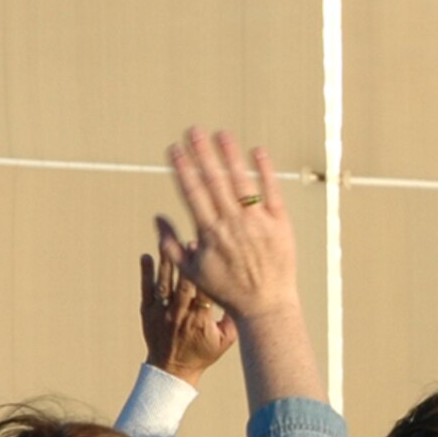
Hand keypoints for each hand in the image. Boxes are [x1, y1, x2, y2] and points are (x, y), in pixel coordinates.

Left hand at [140, 252, 236, 386]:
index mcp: (200, 321)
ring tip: (167, 241)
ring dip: (166, 262)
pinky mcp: (147, 311)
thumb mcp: (225, 341)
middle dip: (187, 262)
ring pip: (164, 283)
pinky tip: (146, 257)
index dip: (205, 273)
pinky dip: (146, 273)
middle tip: (189, 242)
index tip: (208, 254)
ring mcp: (161, 313)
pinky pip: (146, 290)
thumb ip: (233, 319)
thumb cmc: (202, 353)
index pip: (204, 292)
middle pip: (183, 284)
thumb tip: (244, 295)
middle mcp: (180, 315)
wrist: (172, 370)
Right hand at [156, 130, 297, 320]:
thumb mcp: (193, 273)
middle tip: (192, 130)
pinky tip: (257, 150)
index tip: (174, 148)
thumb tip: (157, 218)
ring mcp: (257, 223)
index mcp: (209, 233)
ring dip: (229, 155)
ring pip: (241, 182)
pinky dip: (265, 171)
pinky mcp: (280, 224)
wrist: (266, 306)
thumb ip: (172, 245)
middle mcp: (232, 224)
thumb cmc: (227, 290)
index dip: (182, 168)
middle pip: (214, 181)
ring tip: (220, 134)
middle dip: (201, 153)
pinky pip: (272, 192)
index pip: (192, 193)